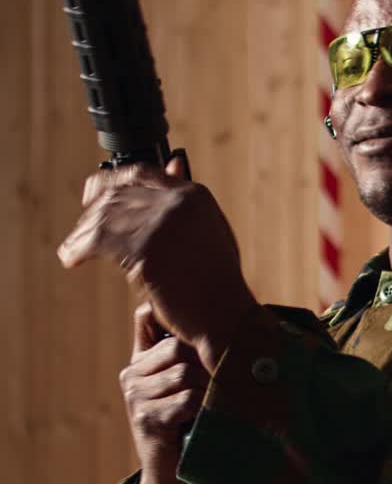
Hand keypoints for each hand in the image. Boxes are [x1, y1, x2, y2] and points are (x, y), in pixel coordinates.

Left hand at [57, 156, 256, 372]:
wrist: (226, 317)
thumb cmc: (217, 283)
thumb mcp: (209, 233)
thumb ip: (186, 206)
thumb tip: (173, 166)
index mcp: (193, 196)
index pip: (141, 173)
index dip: (112, 182)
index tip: (94, 196)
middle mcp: (177, 202)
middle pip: (117, 195)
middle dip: (91, 213)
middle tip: (80, 232)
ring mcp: (162, 224)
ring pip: (104, 218)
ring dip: (82, 234)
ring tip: (72, 251)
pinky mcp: (147, 250)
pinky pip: (99, 243)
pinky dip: (79, 250)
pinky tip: (72, 259)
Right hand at [121, 301, 207, 483]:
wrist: (169, 478)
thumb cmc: (185, 427)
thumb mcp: (182, 387)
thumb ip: (185, 358)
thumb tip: (211, 319)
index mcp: (139, 362)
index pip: (160, 324)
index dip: (189, 329)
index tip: (213, 340)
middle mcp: (132, 375)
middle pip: (178, 347)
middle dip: (206, 361)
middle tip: (227, 378)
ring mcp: (136, 396)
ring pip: (185, 373)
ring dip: (209, 387)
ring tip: (217, 402)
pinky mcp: (147, 418)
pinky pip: (186, 399)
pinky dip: (205, 407)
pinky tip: (209, 418)